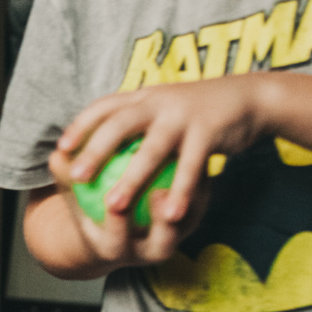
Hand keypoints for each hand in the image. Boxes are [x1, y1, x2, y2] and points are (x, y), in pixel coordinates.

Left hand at [46, 77, 260, 264]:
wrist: (250, 99)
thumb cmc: (200, 115)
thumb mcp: (168, 109)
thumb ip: (141, 122)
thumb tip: (108, 143)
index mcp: (145, 96)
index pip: (105, 105)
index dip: (81, 125)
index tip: (61, 146)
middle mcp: (160, 100)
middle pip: (120, 123)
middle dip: (95, 149)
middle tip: (75, 176)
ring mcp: (184, 114)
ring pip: (153, 148)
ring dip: (132, 177)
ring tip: (113, 205)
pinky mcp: (209, 130)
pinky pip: (192, 166)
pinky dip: (181, 191)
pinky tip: (172, 215)